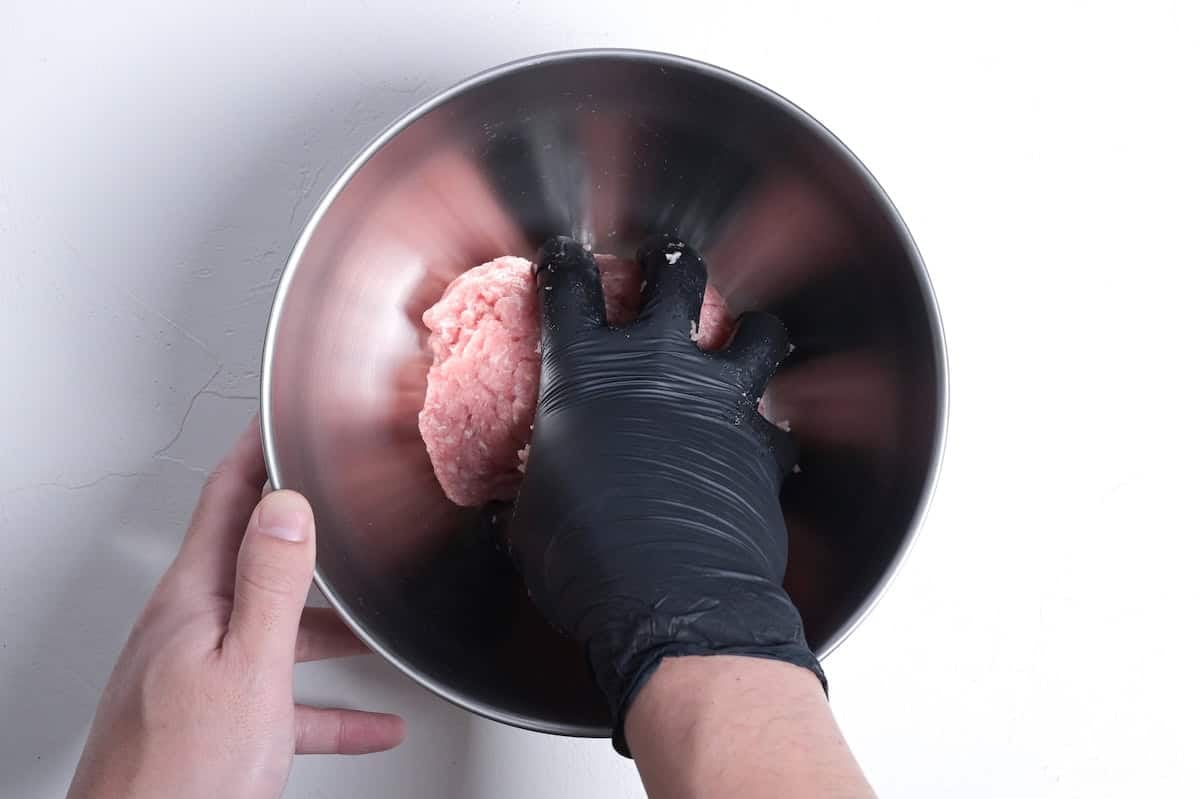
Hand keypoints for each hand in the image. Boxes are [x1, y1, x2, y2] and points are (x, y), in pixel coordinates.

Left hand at [67, 421, 404, 798]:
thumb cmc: (179, 778)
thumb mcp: (246, 668)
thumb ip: (269, 585)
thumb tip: (286, 508)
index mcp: (192, 600)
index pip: (225, 499)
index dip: (255, 453)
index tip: (282, 421)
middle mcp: (188, 628)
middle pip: (255, 562)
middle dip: (307, 540)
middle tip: (342, 512)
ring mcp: (195, 673)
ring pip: (275, 633)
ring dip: (327, 631)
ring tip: (374, 633)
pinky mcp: (210, 719)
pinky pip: (279, 699)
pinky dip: (325, 705)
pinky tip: (368, 723)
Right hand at [509, 236, 824, 753]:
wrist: (670, 599)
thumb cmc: (582, 558)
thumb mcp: (530, 519)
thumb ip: (530, 492)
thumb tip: (516, 510)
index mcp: (586, 372)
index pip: (569, 288)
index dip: (565, 265)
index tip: (565, 259)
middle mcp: (659, 367)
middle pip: (675, 276)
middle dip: (670, 263)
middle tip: (666, 265)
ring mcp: (720, 399)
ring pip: (756, 331)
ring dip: (750, 333)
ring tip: (744, 340)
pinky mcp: (762, 445)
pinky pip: (779, 429)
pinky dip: (771, 436)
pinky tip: (763, 450)